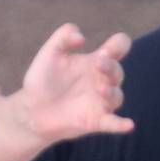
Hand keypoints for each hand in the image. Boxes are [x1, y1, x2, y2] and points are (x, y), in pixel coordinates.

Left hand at [17, 23, 132, 142]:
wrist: (31, 109)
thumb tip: (81, 37)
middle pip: (117, 71)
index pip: (119, 48)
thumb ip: (64, 36)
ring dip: (112, 92)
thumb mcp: (50, 52)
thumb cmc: (43, 78)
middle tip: (98, 63)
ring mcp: (100, 101)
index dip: (119, 45)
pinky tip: (128, 124)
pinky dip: (121, 124)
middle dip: (110, 67)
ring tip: (101, 89)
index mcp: (95, 61)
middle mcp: (101, 80)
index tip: (106, 49)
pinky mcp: (95, 121)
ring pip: (117, 96)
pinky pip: (113, 123)